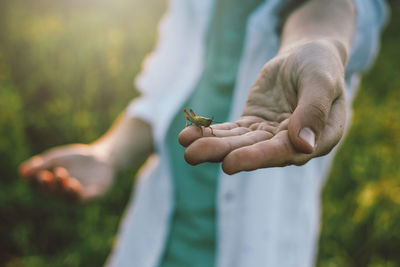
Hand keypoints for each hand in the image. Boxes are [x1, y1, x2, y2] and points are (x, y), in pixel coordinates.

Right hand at [19, 144, 114, 200]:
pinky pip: (85, 198)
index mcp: (54, 186)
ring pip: (69, 197)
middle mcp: (65, 193)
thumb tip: (22, 172)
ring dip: (65, 189)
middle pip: (55, 193)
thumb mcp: (56, 158)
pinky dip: (79, 193)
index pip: (43, 188)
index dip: (41, 183)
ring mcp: (80, 195)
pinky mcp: (94, 194)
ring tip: (65, 178)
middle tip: (57, 172)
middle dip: (54, 184)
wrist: (102, 157)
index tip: (42, 173)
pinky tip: (74, 184)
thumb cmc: (77, 159)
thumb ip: (40, 164)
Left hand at [179, 39, 346, 173]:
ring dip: (210, 145)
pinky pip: (230, 132)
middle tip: (192, 155)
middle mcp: (292, 144)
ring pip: (238, 143)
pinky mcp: (252, 126)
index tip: (230, 162)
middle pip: (255, 151)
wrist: (305, 57)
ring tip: (184, 144)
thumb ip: (314, 109)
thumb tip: (303, 145)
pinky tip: (187, 134)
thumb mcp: (321, 80)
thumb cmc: (320, 65)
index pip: (286, 152)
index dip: (258, 157)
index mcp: (318, 138)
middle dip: (223, 153)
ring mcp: (269, 135)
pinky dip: (210, 133)